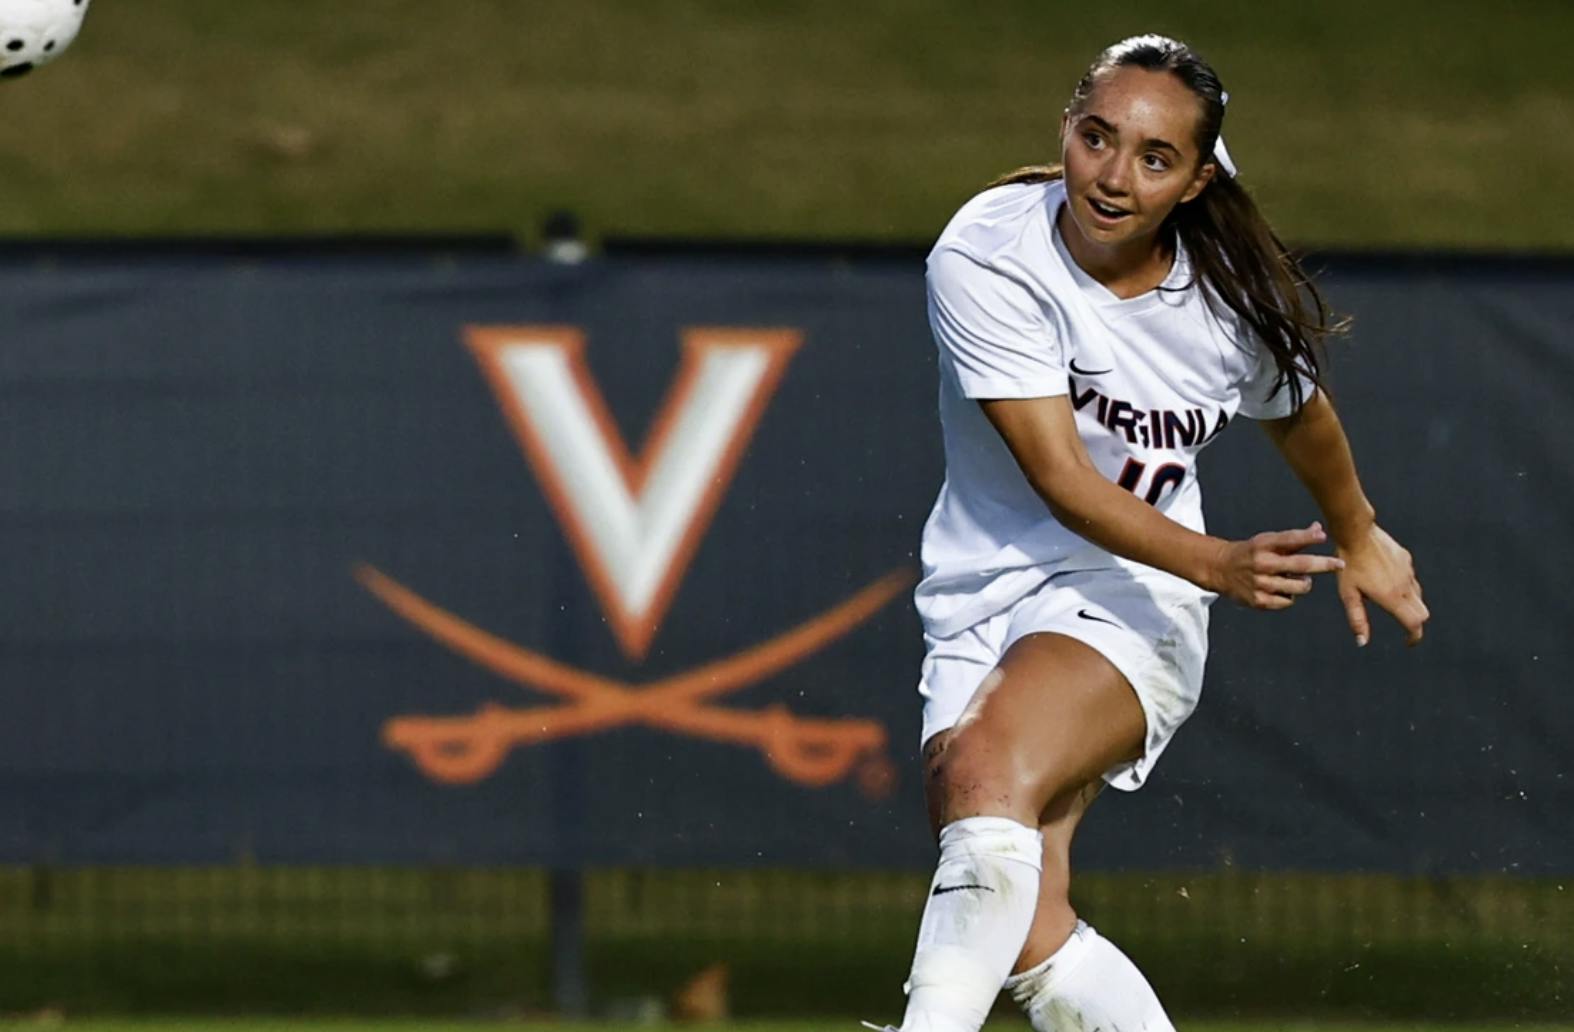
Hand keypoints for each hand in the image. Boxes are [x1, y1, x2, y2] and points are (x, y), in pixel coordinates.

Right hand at [1207, 522, 1345, 609]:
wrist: (1220, 569)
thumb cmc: (1251, 553)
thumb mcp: (1268, 541)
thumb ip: (1295, 538)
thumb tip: (1319, 530)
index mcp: (1263, 545)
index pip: (1289, 539)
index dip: (1307, 537)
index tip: (1323, 537)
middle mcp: (1262, 563)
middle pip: (1300, 565)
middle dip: (1323, 565)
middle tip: (1339, 565)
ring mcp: (1260, 583)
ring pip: (1298, 586)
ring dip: (1305, 584)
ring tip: (1301, 580)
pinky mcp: (1258, 600)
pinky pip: (1287, 601)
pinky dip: (1290, 596)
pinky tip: (1284, 590)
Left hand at [1335, 524, 1427, 646]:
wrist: (1357, 534)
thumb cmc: (1348, 565)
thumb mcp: (1348, 594)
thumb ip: (1357, 619)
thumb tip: (1362, 642)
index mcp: (1392, 597)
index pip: (1414, 623)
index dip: (1414, 636)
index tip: (1409, 642)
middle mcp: (1405, 586)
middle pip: (1422, 613)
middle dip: (1416, 622)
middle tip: (1405, 627)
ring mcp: (1408, 571)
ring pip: (1417, 595)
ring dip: (1410, 604)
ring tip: (1390, 602)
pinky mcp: (1406, 560)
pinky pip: (1410, 578)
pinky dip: (1405, 586)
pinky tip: (1387, 580)